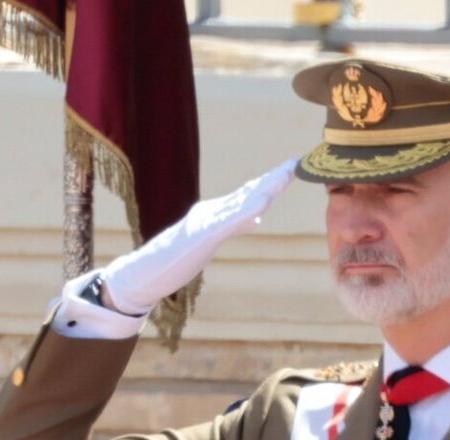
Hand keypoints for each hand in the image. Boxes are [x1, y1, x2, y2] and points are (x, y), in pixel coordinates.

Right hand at [94, 158, 300, 314]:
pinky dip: (244, 214)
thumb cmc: (184, 252)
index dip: (272, 180)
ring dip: (264, 190)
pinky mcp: (204, 235)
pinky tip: (260, 209)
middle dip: (273, 178)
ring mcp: (210, 221)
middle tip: (294, 164)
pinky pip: (227, 223)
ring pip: (243, 203)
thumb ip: (238, 225)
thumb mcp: (218, 234)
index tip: (291, 168)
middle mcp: (217, 210)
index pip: (252, 193)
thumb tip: (258, 219)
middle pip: (251, 192)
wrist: (155, 266)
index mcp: (221, 211)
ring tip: (282, 178)